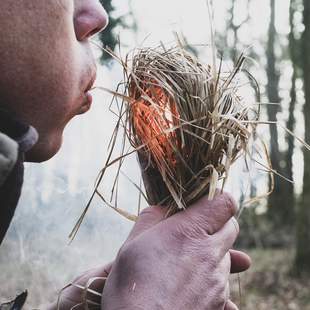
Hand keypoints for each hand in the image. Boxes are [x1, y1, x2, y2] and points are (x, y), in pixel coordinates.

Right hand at [102, 193, 249, 309]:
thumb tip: (162, 208)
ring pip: (226, 256)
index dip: (219, 198)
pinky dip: (211, 279)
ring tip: (184, 264)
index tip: (206, 202)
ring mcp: (218, 280)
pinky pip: (223, 283)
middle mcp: (211, 253)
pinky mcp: (219, 303)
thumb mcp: (132, 244)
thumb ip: (151, 218)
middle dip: (216, 225)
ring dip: (211, 254)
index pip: (225, 203)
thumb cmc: (133, 286)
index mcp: (190, 231)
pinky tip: (190, 286)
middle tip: (194, 231)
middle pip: (231, 227)